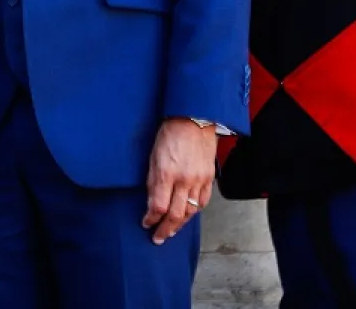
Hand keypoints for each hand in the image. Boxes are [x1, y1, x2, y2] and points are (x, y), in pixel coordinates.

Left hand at [141, 118, 215, 244]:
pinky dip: (194, 211)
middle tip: (158, 237)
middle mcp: (184, 179)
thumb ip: (152, 182)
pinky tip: (187, 215)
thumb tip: (151, 203)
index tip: (146, 223)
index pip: (158, 206)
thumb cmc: (170, 133)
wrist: (193, 119)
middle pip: (175, 215)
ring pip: (191, 212)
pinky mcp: (209, 178)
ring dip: (180, 224)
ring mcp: (199, 180)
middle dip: (165, 229)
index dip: (151, 219)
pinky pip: (202, 201)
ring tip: (172, 230)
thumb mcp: (153, 157)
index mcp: (167, 173)